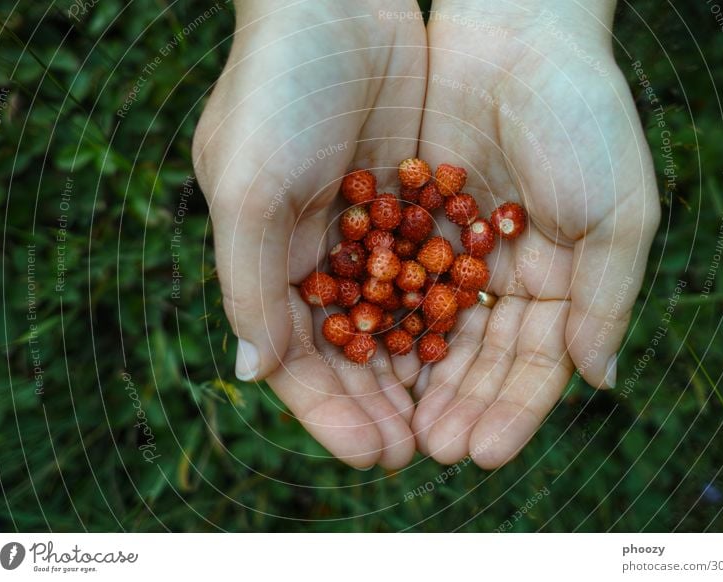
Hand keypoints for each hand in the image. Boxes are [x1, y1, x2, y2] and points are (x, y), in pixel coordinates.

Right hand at [192, 1, 426, 468]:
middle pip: (351, 354)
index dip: (332, 413)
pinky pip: (432, 273)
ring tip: (453, 421)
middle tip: (423, 454)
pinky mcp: (410, 202)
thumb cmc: (276, 89)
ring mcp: (366, 232)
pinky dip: (448, 314)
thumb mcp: (247, 184)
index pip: (297, 361)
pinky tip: (474, 351)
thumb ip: (250, 282)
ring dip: (421, 373)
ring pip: (396, 322)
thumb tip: (252, 373)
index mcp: (268, 262)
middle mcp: (315, 257)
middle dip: (383, 406)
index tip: (374, 456)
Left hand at [412, 0, 660, 467]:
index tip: (485, 453)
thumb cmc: (582, 119)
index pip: (534, 364)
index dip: (511, 410)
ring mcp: (456, 248)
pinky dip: (382, 320)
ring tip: (397, 425)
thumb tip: (600, 381)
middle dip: (458, 404)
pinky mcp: (412, 219)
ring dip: (417, 378)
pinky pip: (394, 281)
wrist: (517, 33)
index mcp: (561, 280)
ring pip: (432, 328)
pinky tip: (366, 360)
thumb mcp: (617, 213)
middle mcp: (505, 273)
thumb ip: (606, 300)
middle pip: (478, 356)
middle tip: (432, 450)